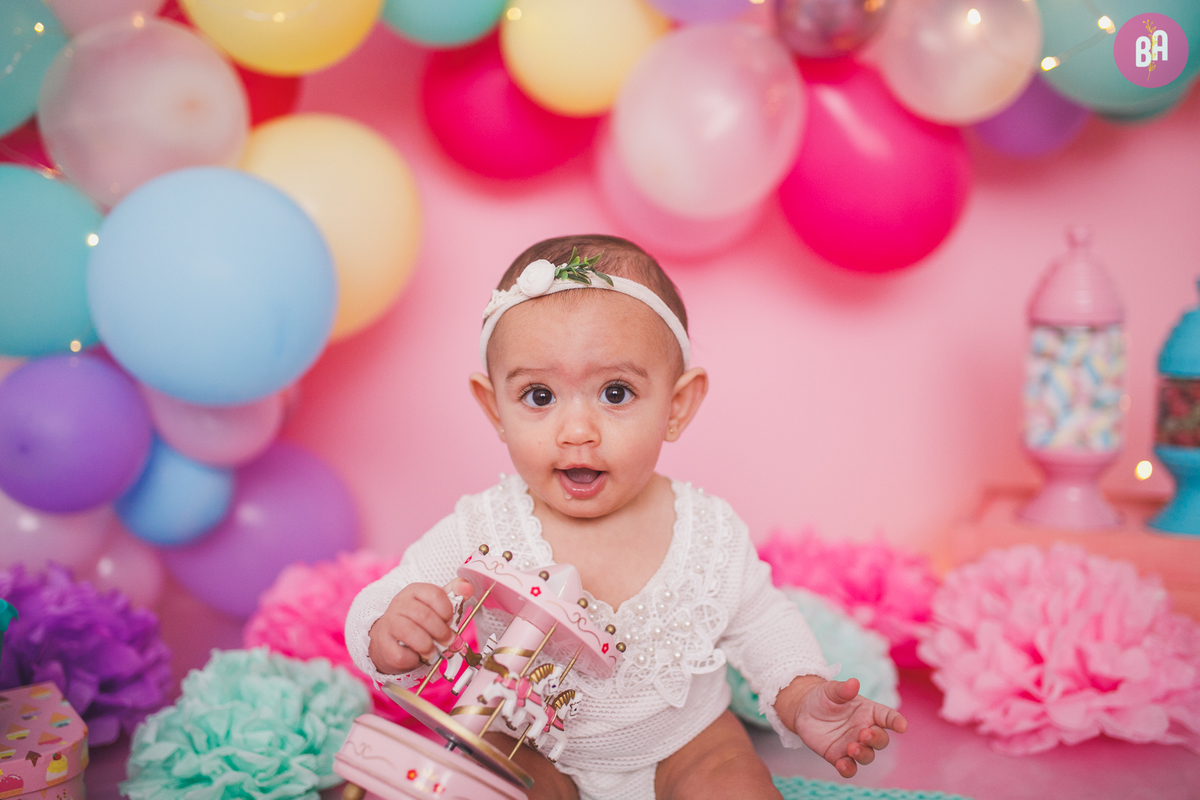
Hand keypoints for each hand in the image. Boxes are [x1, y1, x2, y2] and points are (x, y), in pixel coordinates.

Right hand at [367, 579, 473, 674]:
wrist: (389, 637)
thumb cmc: (418, 620)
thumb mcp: (435, 604)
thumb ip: (454, 594)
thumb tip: (467, 587)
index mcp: (415, 591)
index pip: (435, 594)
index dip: (447, 610)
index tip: (450, 620)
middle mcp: (399, 604)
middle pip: (424, 615)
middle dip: (442, 632)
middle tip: (449, 641)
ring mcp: (389, 623)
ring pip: (411, 633)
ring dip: (428, 646)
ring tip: (433, 651)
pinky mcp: (383, 644)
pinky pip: (401, 654)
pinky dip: (413, 659)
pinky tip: (416, 656)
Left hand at [784, 677, 906, 778]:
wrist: (803, 709)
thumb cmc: (823, 697)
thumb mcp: (831, 690)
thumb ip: (843, 689)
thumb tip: (854, 683)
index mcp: (869, 712)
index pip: (888, 717)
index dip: (896, 722)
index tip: (902, 726)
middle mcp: (864, 730)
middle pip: (880, 740)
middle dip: (876, 739)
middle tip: (864, 734)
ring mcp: (853, 745)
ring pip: (867, 755)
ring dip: (863, 754)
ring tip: (851, 747)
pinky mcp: (838, 756)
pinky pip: (848, 767)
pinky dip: (848, 769)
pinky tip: (842, 764)